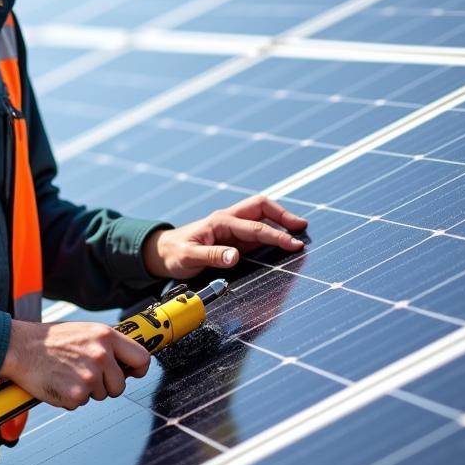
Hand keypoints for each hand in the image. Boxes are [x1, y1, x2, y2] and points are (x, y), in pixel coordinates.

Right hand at [0, 320, 150, 410]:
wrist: (19, 347)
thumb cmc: (49, 340)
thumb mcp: (84, 331)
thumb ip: (106, 344)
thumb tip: (125, 361)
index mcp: (105, 336)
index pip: (141, 358)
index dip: (138, 369)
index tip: (132, 373)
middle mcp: (101, 355)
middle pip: (120, 385)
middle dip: (106, 385)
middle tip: (84, 374)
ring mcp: (90, 376)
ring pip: (101, 395)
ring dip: (86, 390)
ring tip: (67, 374)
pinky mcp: (77, 394)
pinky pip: (81, 403)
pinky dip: (70, 398)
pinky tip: (59, 383)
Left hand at [142, 193, 307, 278]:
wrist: (161, 253)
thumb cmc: (173, 253)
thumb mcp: (187, 257)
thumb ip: (211, 256)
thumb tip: (235, 256)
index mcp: (219, 222)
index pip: (254, 227)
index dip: (276, 235)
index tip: (293, 244)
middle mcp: (228, 220)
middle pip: (262, 207)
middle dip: (284, 215)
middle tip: (302, 227)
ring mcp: (232, 228)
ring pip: (261, 216)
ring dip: (280, 221)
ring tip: (299, 232)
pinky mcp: (234, 238)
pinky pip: (257, 231)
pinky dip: (273, 232)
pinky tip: (284, 241)